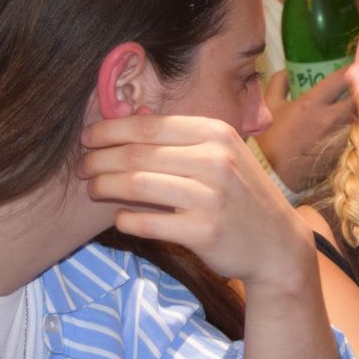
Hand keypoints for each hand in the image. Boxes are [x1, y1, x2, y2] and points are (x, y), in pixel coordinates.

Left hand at [80, 113, 311, 295]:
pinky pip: (147, 222)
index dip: (110, 131)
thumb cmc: (240, 194)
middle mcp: (216, 160)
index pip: (149, 126)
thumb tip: (126, 116)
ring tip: (92, 189)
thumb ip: (181, 138)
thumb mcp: (222, 154)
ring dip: (104, 186)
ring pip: (137, 186)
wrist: (276, 242)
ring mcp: (211, 197)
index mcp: (217, 133)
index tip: (88, 138)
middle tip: (81, 167)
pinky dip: (125, 219)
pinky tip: (120, 217)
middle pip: (137, 155)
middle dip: (99, 159)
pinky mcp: (204, 231)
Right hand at [254, 68, 352, 191]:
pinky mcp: (342, 152)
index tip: (351, 66)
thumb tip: (287, 71)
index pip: (341, 79)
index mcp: (312, 104)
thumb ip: (279, 83)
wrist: (273, 175)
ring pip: (356, 118)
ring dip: (353, 112)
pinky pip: (351, 135)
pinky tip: (338, 130)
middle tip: (354, 89)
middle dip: (358, 92)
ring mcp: (338, 137)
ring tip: (347, 108)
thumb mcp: (268, 106)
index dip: (349, 70)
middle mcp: (330, 119)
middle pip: (357, 99)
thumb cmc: (269, 139)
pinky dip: (348, 129)